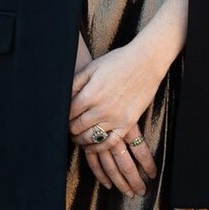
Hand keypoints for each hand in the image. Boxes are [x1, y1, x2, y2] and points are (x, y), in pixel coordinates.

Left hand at [69, 39, 162, 195]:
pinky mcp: (127, 124)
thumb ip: (75, 83)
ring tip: (78, 137)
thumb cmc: (118, 62)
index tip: (63, 118)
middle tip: (69, 128)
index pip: (68, 114)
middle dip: (70, 129)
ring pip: (90, 138)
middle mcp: (101, 109)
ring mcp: (115, 118)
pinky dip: (98, 147)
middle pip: (77, 127)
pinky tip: (92, 146)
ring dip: (80, 140)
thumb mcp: (92, 68)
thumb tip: (62, 98)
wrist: (146, 63)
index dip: (62, 118)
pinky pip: (109, 142)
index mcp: (89, 95)